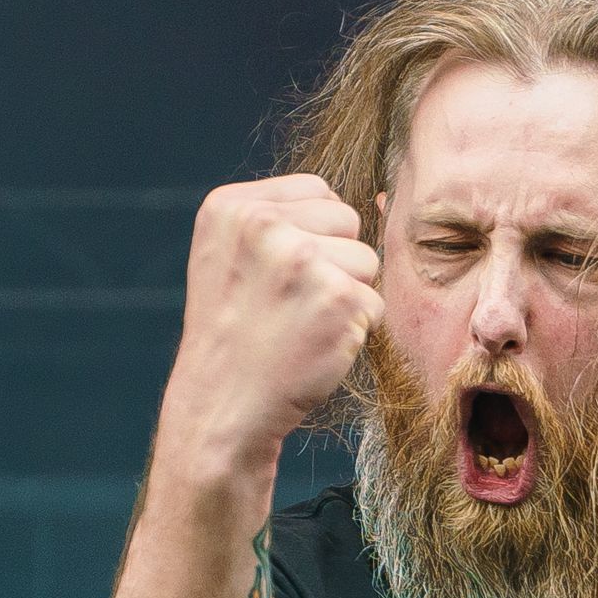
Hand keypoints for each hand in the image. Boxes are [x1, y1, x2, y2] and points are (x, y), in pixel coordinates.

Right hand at [159, 174, 383, 467]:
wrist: (222, 406)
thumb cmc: (236, 333)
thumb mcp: (232, 255)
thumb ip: (280, 219)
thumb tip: (374, 200)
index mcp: (232, 207)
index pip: (316, 191)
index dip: (313, 235)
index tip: (280, 275)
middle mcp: (263, 225)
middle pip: (346, 219)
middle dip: (334, 261)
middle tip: (291, 303)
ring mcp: (301, 259)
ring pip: (367, 259)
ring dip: (347, 295)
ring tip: (301, 323)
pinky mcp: (337, 297)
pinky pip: (375, 301)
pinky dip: (355, 328)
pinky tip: (315, 345)